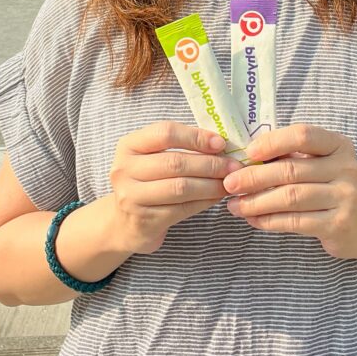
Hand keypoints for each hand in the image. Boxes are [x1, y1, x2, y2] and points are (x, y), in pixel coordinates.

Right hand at [110, 121, 242, 254]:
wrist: (123, 222)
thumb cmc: (146, 181)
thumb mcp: (152, 157)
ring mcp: (132, 197)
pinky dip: (205, 201)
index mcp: (128, 146)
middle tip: (233, 166)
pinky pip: (182, 209)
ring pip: (181, 188)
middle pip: (175, 162)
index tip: (220, 143)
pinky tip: (217, 197)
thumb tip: (220, 144)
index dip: (196, 136)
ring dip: (211, 184)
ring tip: (229, 182)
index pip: (165, 133)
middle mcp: (125, 170)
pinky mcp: (145, 221)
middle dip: (210, 163)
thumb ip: (179, 147)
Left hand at [222, 123, 356, 259]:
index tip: (248, 152)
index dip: (273, 142)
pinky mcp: (339, 225)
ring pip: (291, 198)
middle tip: (230, 184)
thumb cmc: (332, 187)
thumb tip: (245, 158)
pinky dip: (269, 221)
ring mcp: (345, 197)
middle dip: (254, 177)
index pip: (303, 135)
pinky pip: (296, 222)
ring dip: (257, 202)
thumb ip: (292, 157)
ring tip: (235, 205)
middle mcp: (346, 168)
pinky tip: (253, 220)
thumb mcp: (321, 164)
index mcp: (338, 145)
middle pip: (291, 170)